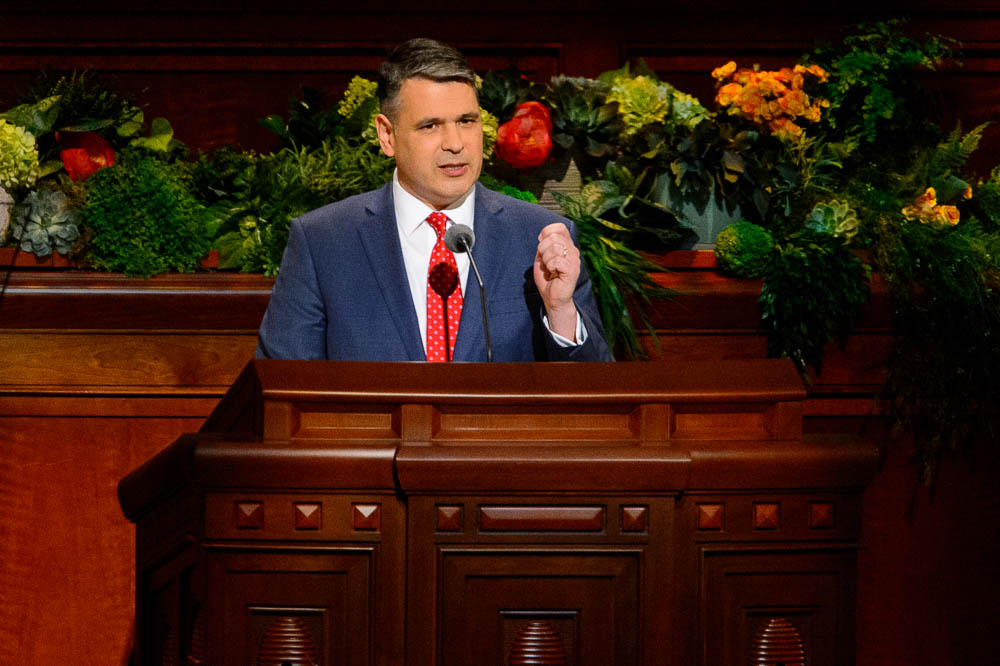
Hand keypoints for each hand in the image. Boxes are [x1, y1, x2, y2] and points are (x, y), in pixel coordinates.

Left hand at [533, 222, 579, 340]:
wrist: (553, 299)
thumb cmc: (548, 280)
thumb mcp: (542, 258)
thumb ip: (544, 245)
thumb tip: (544, 235)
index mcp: (567, 246)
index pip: (559, 228)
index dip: (547, 233)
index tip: (542, 247)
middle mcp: (573, 251)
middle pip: (553, 237)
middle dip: (542, 249)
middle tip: (545, 262)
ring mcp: (574, 260)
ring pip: (554, 247)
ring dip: (545, 259)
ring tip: (549, 269)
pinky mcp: (572, 270)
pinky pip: (556, 260)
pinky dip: (550, 266)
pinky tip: (553, 273)